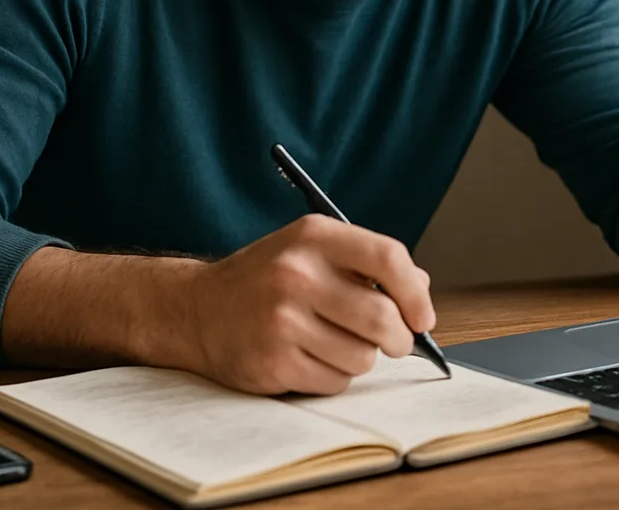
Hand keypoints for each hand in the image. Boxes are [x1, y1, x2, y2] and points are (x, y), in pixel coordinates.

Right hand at [180, 214, 434, 394]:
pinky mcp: (272, 362)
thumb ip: (366, 263)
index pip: (388, 257)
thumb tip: (420, 292)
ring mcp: (282, 320)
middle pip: (382, 317)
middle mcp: (296, 274)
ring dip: (360, 358)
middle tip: (394, 342)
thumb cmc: (266, 280)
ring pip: (362, 357)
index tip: (422, 316)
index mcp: (313, 237)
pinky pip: (334, 382)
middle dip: (399, 338)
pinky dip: (332, 377)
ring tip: (333, 343)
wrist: (196, 310)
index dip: (415, 293)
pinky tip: (308, 358)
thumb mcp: (310, 251)